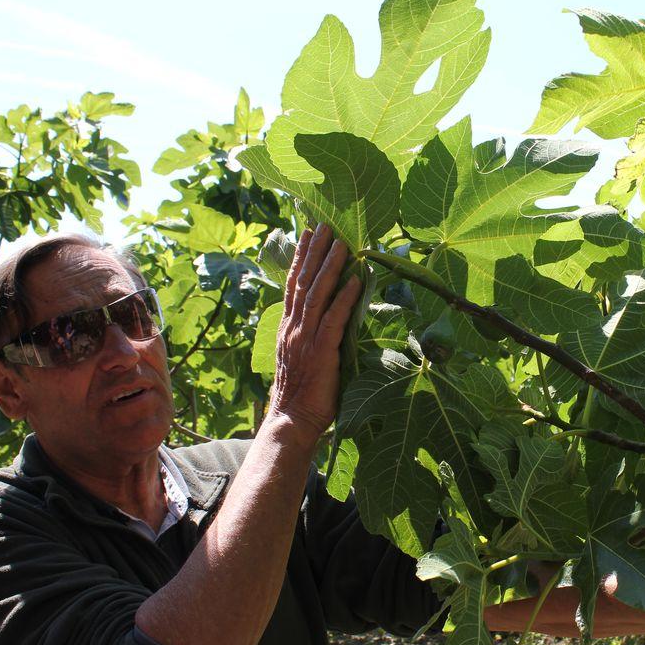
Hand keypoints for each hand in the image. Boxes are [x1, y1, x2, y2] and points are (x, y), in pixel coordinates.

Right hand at [266, 224, 361, 440]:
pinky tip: (356, 279)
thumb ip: (310, 334)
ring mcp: (305, 338)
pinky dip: (345, 297)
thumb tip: (327, 316)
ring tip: (342, 243)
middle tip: (324, 225)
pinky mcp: (320, 351)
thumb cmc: (302, 392)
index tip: (307, 234)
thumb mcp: (301, 356)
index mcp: (288, 327)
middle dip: (314, 251)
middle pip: (303, 281)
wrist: (292, 419)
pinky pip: (333, 318)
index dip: (300, 258)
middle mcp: (293, 327)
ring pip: (317, 294)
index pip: (293, 285)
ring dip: (330, 266)